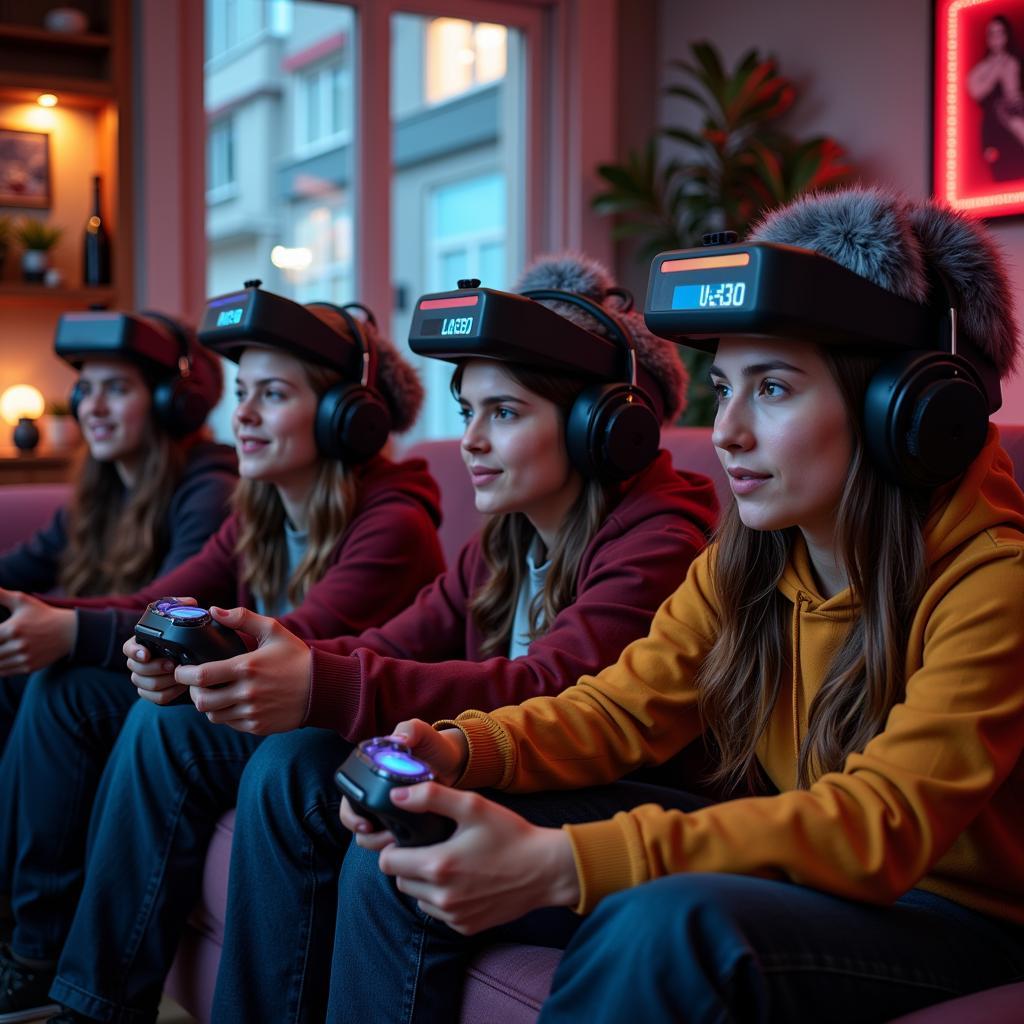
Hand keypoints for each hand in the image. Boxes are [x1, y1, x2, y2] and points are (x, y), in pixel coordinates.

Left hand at [0, 587, 76, 675]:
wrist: (68, 631)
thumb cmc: (42, 614)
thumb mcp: (22, 601)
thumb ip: (1, 595)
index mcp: (13, 628)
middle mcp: (18, 645)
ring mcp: (24, 657)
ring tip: (1, 649)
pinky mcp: (28, 667)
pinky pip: (5, 672)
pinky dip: (0, 667)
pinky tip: (3, 658)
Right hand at [123, 596, 198, 703]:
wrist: (208, 664)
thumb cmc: (196, 639)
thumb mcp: (192, 619)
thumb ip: (186, 607)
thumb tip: (190, 603)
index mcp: (145, 643)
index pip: (128, 648)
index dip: (134, 651)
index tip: (147, 654)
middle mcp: (142, 662)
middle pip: (135, 669)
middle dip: (154, 668)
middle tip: (173, 665)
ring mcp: (147, 679)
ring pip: (144, 685)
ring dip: (163, 682)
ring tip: (181, 676)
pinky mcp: (157, 694)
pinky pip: (156, 698)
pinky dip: (169, 694)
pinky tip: (182, 687)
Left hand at [174, 606, 310, 734]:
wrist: (323, 688)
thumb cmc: (296, 657)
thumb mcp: (273, 631)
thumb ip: (243, 618)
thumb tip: (214, 610)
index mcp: (247, 667)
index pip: (202, 675)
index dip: (184, 673)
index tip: (182, 668)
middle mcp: (247, 693)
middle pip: (202, 701)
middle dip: (193, 691)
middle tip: (197, 682)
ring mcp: (252, 713)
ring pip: (213, 715)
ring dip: (209, 704)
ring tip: (215, 692)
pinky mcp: (258, 727)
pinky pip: (230, 724)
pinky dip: (226, 714)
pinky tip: (234, 702)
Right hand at [339, 722, 467, 845]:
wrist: (454, 761)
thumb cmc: (433, 745)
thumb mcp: (421, 732)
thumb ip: (409, 730)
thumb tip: (399, 742)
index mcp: (369, 775)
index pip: (348, 801)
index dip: (351, 816)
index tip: (366, 825)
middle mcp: (374, 794)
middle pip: (357, 825)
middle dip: (368, 836)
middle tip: (388, 837)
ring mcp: (388, 810)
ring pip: (371, 838)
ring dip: (381, 843)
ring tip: (400, 841)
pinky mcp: (404, 823)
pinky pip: (391, 841)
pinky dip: (396, 845)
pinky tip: (409, 843)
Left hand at [373, 783, 579, 934]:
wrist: (546, 870)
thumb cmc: (510, 834)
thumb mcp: (473, 806)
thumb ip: (431, 798)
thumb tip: (396, 795)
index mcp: (439, 865)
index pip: (388, 863)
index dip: (394, 847)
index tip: (410, 838)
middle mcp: (442, 897)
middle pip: (400, 881)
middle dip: (409, 863)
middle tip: (433, 847)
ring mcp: (454, 916)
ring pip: (418, 898)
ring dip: (425, 883)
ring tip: (451, 863)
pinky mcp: (466, 927)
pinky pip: (439, 913)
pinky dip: (443, 898)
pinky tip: (465, 881)